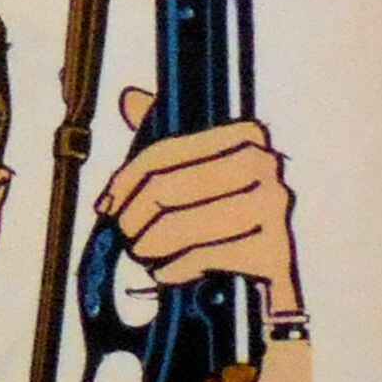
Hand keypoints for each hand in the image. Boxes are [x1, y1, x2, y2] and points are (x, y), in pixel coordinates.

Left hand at [96, 87, 303, 313]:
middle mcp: (265, 163)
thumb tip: (130, 98)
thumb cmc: (225, 223)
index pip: (164, 151)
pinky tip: (168, 271)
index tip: (107, 205)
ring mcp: (274, 206)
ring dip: (150, 246)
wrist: (267, 283)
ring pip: (179, 226)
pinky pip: (201, 257)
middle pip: (166, 188)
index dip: (127, 180)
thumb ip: (167, 143)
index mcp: (245, 134)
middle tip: (125, 237)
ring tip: (144, 255)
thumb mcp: (195, 177)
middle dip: (134, 218)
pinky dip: (173, 269)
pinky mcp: (274, 251)